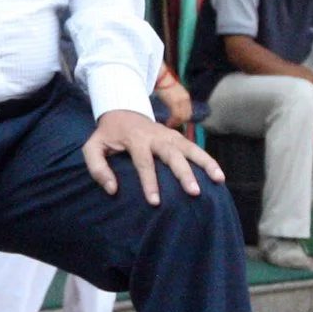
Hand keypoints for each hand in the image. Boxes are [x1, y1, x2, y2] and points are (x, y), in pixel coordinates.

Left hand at [83, 108, 223, 205]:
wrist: (122, 109)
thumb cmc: (108, 134)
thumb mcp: (93, 147)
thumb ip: (97, 167)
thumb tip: (112, 189)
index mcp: (136, 139)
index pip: (144, 162)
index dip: (149, 182)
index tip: (155, 202)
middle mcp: (157, 136)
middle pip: (173, 154)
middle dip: (184, 173)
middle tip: (194, 191)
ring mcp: (170, 135)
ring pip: (190, 148)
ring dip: (205, 163)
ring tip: (219, 179)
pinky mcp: (178, 137)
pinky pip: (195, 148)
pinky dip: (208, 160)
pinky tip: (219, 175)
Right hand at [156, 71, 193, 130]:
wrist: (162, 78)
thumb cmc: (165, 85)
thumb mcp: (174, 93)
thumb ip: (176, 100)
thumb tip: (174, 109)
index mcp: (186, 98)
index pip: (188, 112)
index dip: (183, 119)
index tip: (177, 123)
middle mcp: (185, 100)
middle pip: (186, 116)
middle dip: (180, 122)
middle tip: (173, 126)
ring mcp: (181, 101)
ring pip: (181, 117)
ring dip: (176, 123)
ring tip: (169, 125)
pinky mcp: (175, 102)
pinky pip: (176, 116)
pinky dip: (172, 121)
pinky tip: (168, 123)